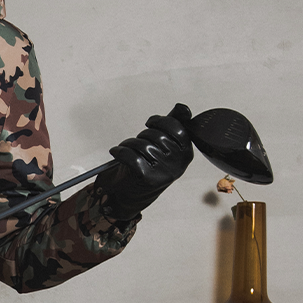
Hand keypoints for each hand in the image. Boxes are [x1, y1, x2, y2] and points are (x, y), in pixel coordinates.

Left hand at [99, 103, 193, 219]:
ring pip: (143, 145)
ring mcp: (164, 172)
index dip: (160, 121)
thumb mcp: (163, 145)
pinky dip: (120, 151)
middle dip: (142, 135)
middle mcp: (178, 164)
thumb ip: (173, 125)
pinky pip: (132, 156)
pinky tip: (116, 152)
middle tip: (136, 143)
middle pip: (157, 135)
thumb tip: (182, 107)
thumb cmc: (146, 165)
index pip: (177, 127)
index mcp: (186, 153)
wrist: (131, 194)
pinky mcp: (148, 178)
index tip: (149, 123)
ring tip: (126, 149)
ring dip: (129, 144)